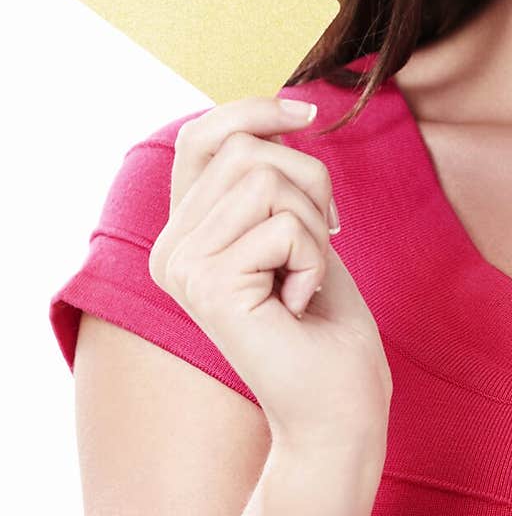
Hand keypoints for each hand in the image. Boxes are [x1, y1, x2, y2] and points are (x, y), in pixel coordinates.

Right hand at [148, 97, 391, 455]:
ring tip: (302, 279)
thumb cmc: (325, 318)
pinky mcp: (207, 285)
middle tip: (316, 246)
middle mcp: (169, 247)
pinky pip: (284, 225)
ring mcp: (181, 266)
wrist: (337, 405)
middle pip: (246, 150)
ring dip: (311, 227)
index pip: (202, 136)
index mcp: (184, 230)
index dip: (253, 109)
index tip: (308, 113)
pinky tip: (298, 304)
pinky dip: (313, 259)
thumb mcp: (295, 225)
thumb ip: (267, 175)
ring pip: (267, 181)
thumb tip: (278, 110)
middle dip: (308, 185)